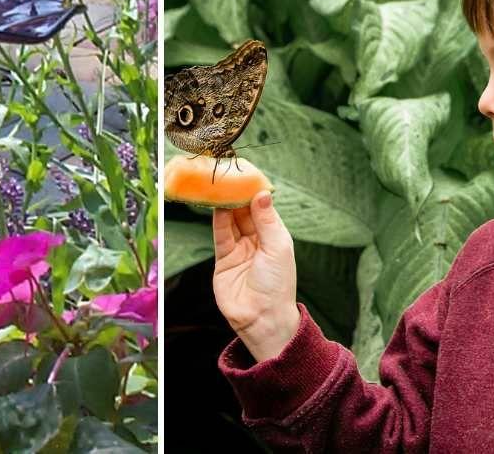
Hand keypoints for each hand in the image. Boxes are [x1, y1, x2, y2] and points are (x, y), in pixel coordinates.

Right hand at [212, 190, 299, 361]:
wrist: (261, 319)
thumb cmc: (277, 285)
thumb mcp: (277, 248)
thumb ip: (266, 220)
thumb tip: (262, 193)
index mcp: (275, 237)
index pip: (263, 208)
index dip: (255, 192)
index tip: (247, 175)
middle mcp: (257, 240)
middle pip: (245, 212)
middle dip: (238, 195)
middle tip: (229, 176)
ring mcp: (240, 249)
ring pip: (231, 221)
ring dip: (226, 204)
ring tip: (220, 186)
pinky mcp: (224, 259)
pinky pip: (220, 234)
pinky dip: (218, 220)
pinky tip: (216, 205)